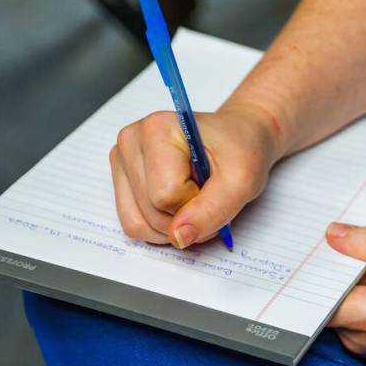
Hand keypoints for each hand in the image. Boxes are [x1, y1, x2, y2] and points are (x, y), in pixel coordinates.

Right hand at [109, 104, 282, 247]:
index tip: (214, 183)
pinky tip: (179, 206)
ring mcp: (123, 160)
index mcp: (158, 128)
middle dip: (186, 217)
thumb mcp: (242, 180)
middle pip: (150, 211)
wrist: (238, 138)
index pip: (166, 194)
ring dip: (173, 226)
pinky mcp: (122, 178)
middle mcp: (132, 140)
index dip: (197, 202)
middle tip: (209, 194)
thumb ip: (212, 210)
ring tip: (196, 199)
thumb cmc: (240, 151)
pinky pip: (133, 223)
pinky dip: (159, 227)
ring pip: (138, 223)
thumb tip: (179, 237)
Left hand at [326, 223, 365, 365]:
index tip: (313, 240)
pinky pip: (361, 314)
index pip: (312, 293)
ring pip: (346, 303)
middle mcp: (358, 338)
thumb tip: (332, 234)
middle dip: (338, 266)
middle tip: (356, 238)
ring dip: (357, 279)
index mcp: (365, 317)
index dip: (310, 265)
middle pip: (328, 295)